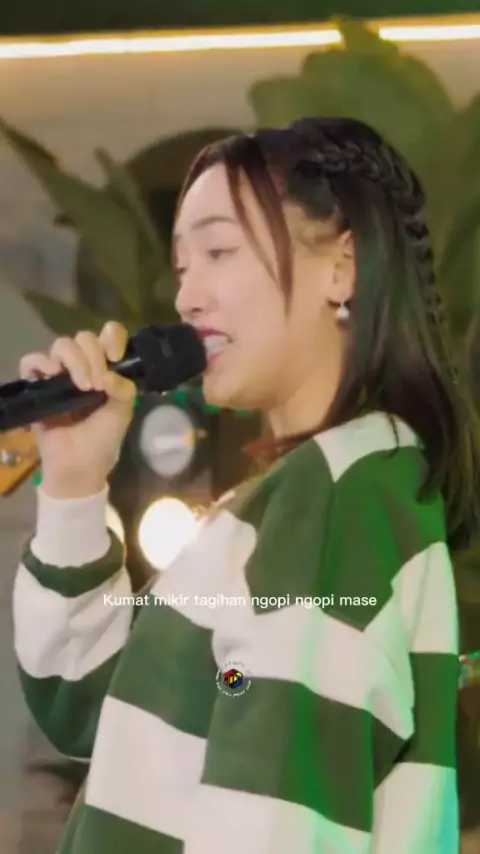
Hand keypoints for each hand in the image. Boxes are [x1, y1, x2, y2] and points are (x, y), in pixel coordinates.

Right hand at [19, 321, 135, 498]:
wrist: (80, 465)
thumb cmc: (103, 438)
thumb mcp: (123, 411)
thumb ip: (123, 387)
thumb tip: (107, 374)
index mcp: (106, 368)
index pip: (109, 336)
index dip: (113, 337)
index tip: (116, 356)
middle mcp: (83, 366)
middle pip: (84, 338)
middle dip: (93, 356)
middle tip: (97, 384)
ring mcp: (59, 375)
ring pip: (61, 345)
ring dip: (74, 360)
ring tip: (82, 386)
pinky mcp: (38, 386)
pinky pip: (31, 361)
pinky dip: (41, 363)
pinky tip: (51, 374)